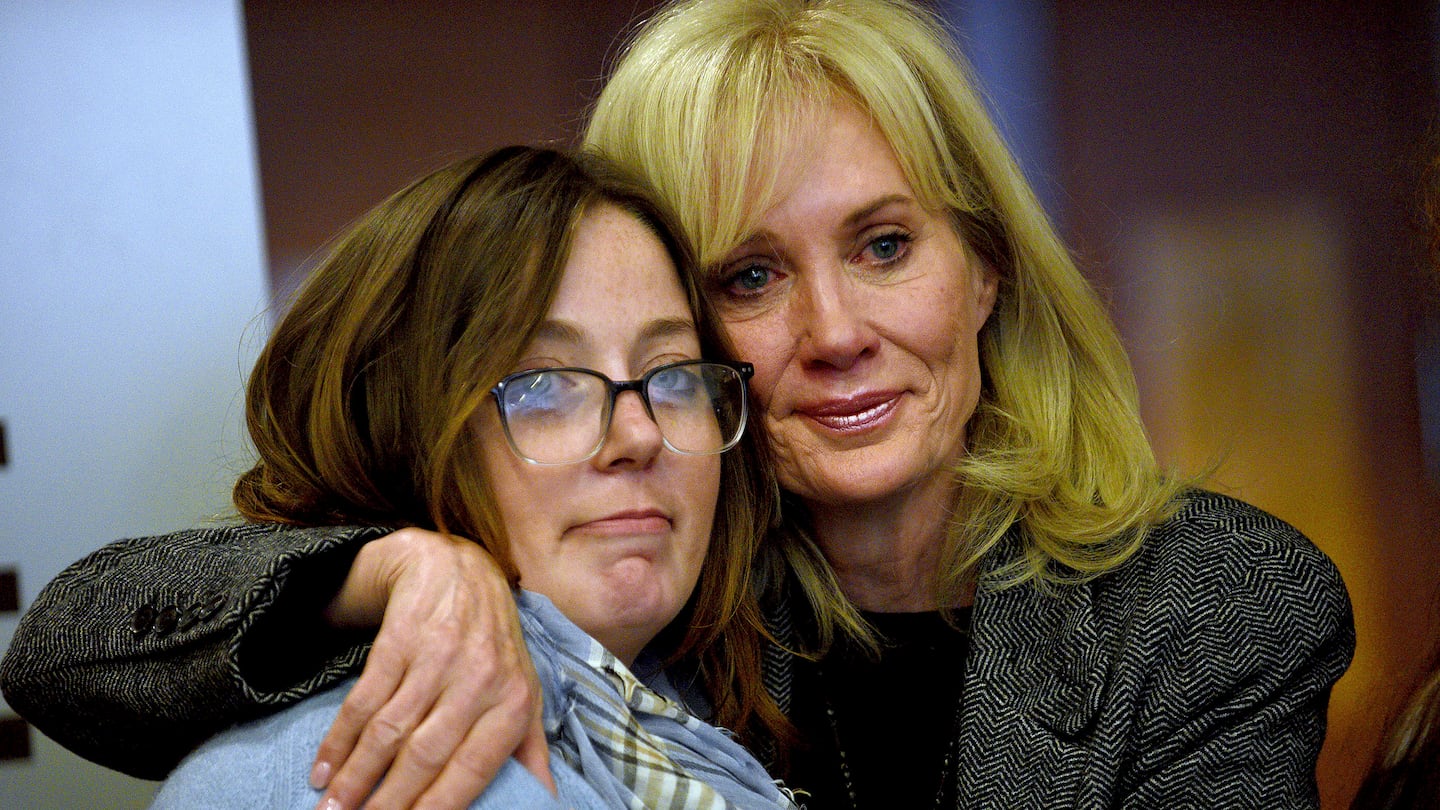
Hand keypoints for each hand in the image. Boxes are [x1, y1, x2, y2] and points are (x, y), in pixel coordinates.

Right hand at [310, 527, 552, 808]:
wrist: (458, 568)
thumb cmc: (494, 644)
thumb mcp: (523, 689)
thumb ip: (530, 748)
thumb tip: (547, 801)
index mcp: (514, 702)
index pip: (473, 771)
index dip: (437, 808)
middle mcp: (480, 680)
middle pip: (424, 757)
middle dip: (386, 803)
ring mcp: (440, 657)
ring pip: (389, 732)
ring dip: (354, 778)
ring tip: (330, 809)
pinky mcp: (402, 637)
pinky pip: (364, 699)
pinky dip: (339, 740)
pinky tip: (322, 768)